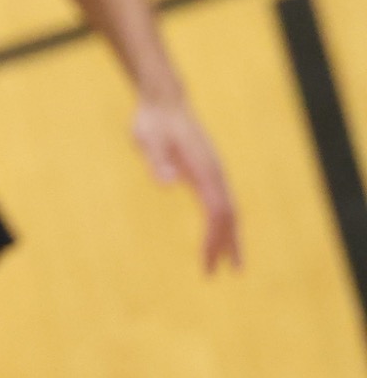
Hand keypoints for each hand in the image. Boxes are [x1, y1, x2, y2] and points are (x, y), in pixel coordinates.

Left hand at [134, 96, 240, 272]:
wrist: (163, 102)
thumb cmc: (153, 123)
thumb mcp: (147, 139)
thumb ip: (156, 159)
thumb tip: (166, 182)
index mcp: (205, 170)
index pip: (216, 213)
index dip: (213, 240)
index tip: (207, 264)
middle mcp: (215, 173)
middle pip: (229, 216)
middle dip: (227, 246)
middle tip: (224, 274)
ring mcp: (214, 171)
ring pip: (229, 210)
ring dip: (230, 237)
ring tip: (229, 263)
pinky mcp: (207, 171)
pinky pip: (221, 202)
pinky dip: (223, 222)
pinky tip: (218, 235)